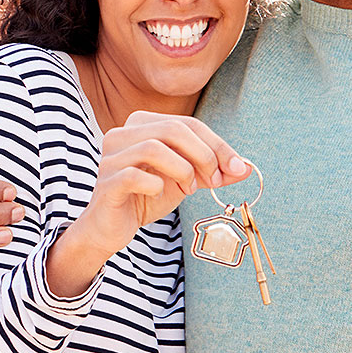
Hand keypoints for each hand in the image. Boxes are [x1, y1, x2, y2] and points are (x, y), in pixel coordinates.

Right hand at [46, 113, 249, 296]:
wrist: (111, 228)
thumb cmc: (146, 198)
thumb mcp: (185, 181)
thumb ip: (212, 172)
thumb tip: (246, 168)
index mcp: (142, 124)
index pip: (187, 123)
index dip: (217, 144)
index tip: (236, 168)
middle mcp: (122, 133)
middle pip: (173, 129)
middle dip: (203, 155)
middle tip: (215, 181)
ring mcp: (110, 156)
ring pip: (154, 147)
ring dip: (182, 169)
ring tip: (188, 189)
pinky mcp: (105, 181)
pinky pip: (134, 176)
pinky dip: (156, 185)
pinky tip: (159, 194)